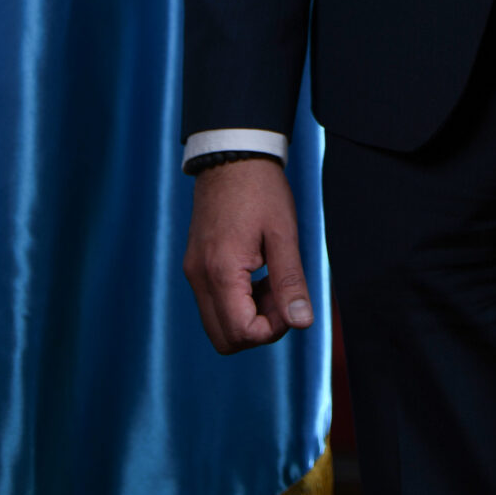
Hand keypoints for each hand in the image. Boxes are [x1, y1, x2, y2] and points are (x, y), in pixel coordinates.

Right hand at [183, 158, 313, 352]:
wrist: (232, 155)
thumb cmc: (260, 189)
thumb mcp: (283, 233)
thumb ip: (290, 281)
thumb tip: (302, 323)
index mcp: (221, 270)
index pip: (241, 332)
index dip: (272, 329)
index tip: (290, 303)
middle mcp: (199, 276)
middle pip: (225, 338)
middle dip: (258, 329)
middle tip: (281, 297)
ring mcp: (193, 271)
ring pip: (217, 324)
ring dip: (247, 316)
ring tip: (271, 281)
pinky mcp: (194, 264)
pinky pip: (212, 303)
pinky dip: (236, 302)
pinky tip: (256, 274)